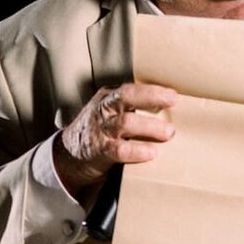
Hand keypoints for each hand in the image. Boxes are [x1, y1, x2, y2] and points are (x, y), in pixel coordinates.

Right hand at [53, 82, 176, 195]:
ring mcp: (100, 130)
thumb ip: (132, 108)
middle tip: (173, 105)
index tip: (174, 96)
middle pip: (126, 97)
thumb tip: (171, 108)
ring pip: (125, 122)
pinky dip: (137, 151)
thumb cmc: (100, 130)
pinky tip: (151, 152)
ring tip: (168, 133)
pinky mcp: (100, 151)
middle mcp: (103, 110)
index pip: (130, 88)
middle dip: (151, 98)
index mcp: (108, 98)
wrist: (69, 154)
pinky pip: (119, 150)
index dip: (152, 90)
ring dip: (149, 127)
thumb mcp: (110, 111)